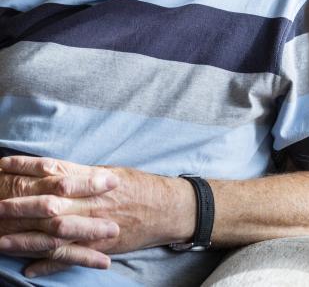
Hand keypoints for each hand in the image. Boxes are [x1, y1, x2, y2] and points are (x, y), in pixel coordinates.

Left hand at [0, 156, 195, 275]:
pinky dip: (50, 264)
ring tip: (0, 240)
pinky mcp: (100, 246)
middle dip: (20, 205)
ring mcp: (95, 226)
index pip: (54, 171)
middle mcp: (91, 202)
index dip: (27, 168)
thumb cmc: (139, 186)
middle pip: (49, 203)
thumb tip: (56, 173)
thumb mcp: (112, 172)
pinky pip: (72, 257)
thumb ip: (83, 174)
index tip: (3, 165)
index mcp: (93, 179)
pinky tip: (28, 269)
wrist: (166, 207)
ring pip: (54, 233)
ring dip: (26, 237)